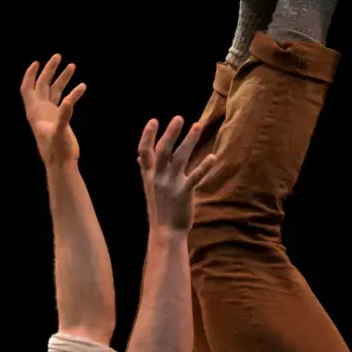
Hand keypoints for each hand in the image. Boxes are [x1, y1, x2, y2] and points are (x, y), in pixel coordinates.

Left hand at [20, 55, 86, 163]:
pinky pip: (65, 101)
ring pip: (54, 91)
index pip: (28, 89)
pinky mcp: (60, 119)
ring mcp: (50, 114)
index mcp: (35, 112)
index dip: (30, 75)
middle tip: (58, 56)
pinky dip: (73, 93)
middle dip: (49, 70)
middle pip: (42, 85)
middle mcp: (40, 111)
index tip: (37, 62)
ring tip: (72, 65)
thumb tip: (70, 99)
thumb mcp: (60, 133)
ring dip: (62, 78)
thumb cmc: (57, 151)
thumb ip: (65, 116)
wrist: (62, 164)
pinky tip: (83, 87)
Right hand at [137, 115, 208, 233]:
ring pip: (179, 158)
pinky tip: (212, 157)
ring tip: (198, 125)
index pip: (144, 151)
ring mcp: (170, 185)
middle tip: (179, 118)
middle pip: (162, 150)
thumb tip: (138, 157)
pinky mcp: (184, 193)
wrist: (165, 233)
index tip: (153, 120)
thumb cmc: (159, 208)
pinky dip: (204, 167)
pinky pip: (195, 177)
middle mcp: (158, 178)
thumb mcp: (149, 187)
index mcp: (149, 175)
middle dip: (170, 133)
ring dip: (189, 140)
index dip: (147, 135)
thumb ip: (145, 170)